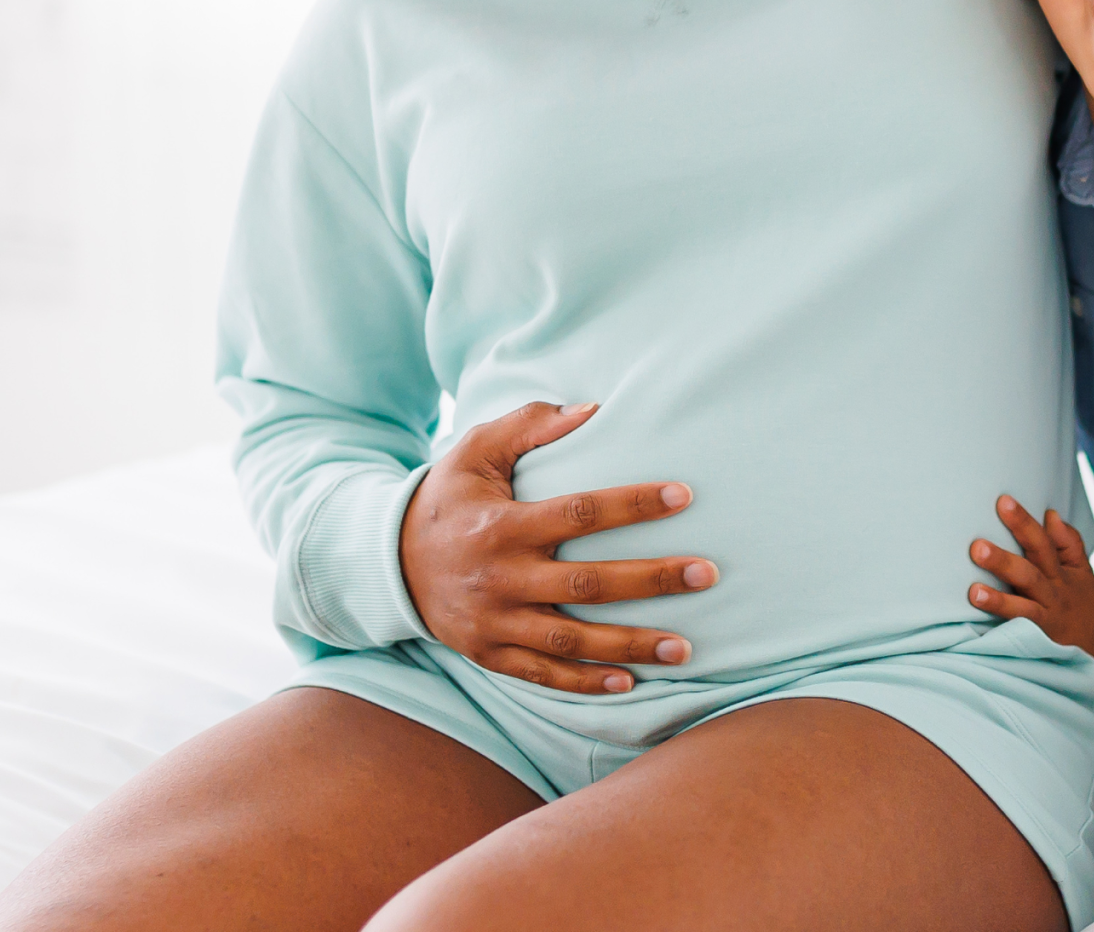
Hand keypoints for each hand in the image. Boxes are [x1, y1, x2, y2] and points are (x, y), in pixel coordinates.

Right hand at [399, 401, 716, 694]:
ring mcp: (495, 622)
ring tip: (685, 648)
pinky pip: (543, 676)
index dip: (631, 504)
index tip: (683, 496)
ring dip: (630, 645)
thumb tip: (593, 408)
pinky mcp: (489, 654)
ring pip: (571, 641)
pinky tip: (631, 683)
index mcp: (502, 524)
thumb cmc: (448, 498)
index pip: (578, 513)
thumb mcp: (475, 450)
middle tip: (707, 574)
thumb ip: (530, 425)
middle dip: (651, 580)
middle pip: (586, 584)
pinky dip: (585, 684)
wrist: (387, 562)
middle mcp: (500, 578)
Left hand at [967, 495, 1093, 684]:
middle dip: (1004, 558)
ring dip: (999, 594)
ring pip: (1024, 601)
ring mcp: (1048, 615)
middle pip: (1030, 569)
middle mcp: (1054, 591)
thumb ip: (1068, 543)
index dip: (1024, 522)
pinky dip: (1003, 619)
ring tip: (973, 590)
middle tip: (976, 545)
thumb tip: (1050, 515)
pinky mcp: (1041, 638)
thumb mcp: (1082, 570)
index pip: (1043, 541)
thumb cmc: (1084, 603)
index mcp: (1061, 571)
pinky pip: (1022, 628)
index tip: (1003, 502)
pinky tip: (979, 611)